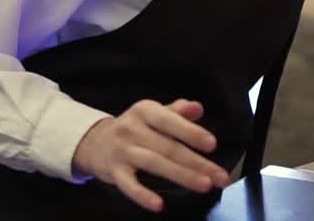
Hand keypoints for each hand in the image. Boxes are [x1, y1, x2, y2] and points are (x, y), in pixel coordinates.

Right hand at [72, 98, 229, 212]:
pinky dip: (143, 195)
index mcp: (145, 111)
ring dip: (181, 175)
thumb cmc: (134, 127)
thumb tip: (198, 108)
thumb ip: (176, 111)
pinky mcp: (114, 172)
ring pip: (154, 164)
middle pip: (168, 146)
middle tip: (219, 176)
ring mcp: (122, 151)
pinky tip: (159, 205)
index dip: (191, 132)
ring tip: (204, 185)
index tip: (212, 144)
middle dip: (196, 162)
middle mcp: (132, 129)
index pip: (169, 120)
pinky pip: (129, 185)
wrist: (94, 141)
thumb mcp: (153, 113)